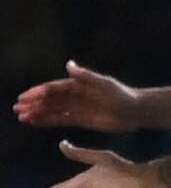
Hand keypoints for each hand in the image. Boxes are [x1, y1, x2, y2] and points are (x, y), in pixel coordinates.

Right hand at [15, 62, 144, 132]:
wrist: (135, 111)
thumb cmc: (121, 95)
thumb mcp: (103, 84)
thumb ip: (85, 76)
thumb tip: (68, 64)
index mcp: (78, 84)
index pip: (53, 88)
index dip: (38, 92)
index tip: (24, 98)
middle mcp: (75, 95)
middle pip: (50, 99)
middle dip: (33, 104)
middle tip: (17, 109)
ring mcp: (77, 107)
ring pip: (53, 110)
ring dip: (37, 113)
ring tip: (21, 117)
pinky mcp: (82, 119)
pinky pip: (61, 119)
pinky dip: (48, 121)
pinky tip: (35, 123)